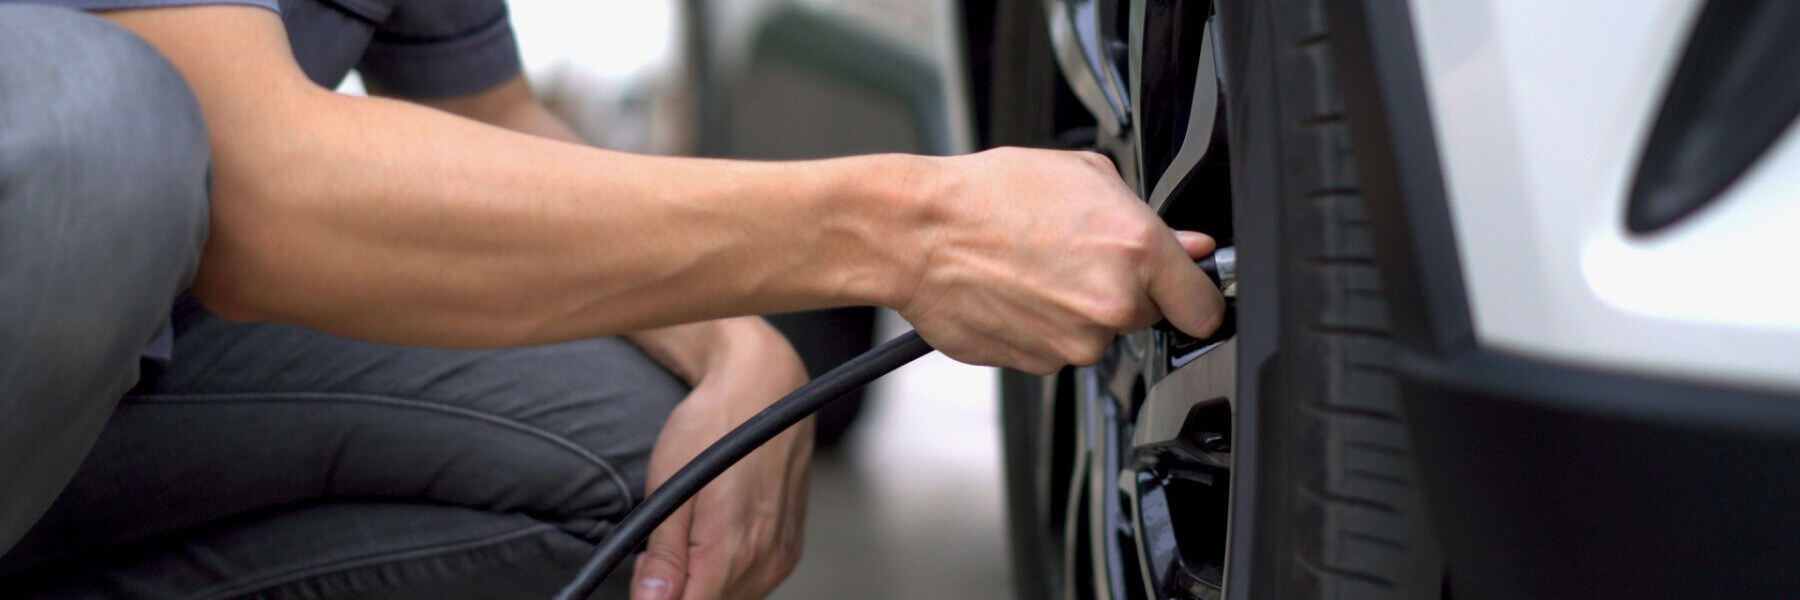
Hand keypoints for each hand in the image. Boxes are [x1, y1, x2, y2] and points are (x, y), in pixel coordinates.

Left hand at [628, 319, 812, 599]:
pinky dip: (729, 574)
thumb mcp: (671, 486)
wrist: (763, 387)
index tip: (646, 576)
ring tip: (689, 537)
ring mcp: (781, 556)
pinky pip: (755, 582)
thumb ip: (664, 556)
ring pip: (734, 598)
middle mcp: (764, 560)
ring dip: (705, 583)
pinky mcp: (790, 548)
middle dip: (679, 592)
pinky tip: (716, 540)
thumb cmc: (715, 425)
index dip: (658, 598)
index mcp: (730, 551)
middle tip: (659, 551)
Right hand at [898, 147, 1225, 373]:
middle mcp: (1112, 305)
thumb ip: (1145, 216)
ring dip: (1077, 310)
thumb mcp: (1084, 176)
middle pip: (1146, 316)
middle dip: (1123, 290)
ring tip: (1036, 267)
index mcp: (1136, 251)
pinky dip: (1043, 327)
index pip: (1204, 305)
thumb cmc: (989, 196)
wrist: (919, 233)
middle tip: (1078, 254)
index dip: (1198, 297)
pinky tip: (1016, 291)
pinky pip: (1057, 349)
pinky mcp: (1038, 364)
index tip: (1191, 295)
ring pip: (1097, 334)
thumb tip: (1188, 246)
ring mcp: (1074, 342)